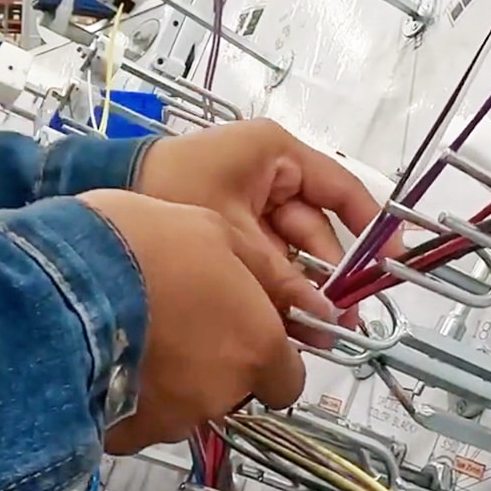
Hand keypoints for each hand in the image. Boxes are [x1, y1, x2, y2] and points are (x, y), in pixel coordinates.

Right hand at [78, 189, 322, 453]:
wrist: (55, 280)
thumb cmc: (138, 246)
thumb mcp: (217, 232)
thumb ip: (270, 279)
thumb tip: (312, 307)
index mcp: (258, 346)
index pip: (288, 381)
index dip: (269, 361)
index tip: (248, 337)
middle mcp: (224, 391)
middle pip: (235, 391)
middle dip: (216, 365)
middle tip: (182, 320)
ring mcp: (175, 418)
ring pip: (187, 407)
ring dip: (173, 381)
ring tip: (139, 334)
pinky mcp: (126, 436)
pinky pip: (139, 423)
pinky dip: (132, 401)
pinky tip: (113, 362)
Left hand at [133, 120, 398, 326]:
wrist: (100, 202)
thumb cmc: (170, 192)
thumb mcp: (238, 239)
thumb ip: (286, 282)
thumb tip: (327, 322)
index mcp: (275, 156)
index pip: (340, 189)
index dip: (371, 227)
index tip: (390, 263)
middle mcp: (266, 176)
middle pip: (314, 232)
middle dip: (328, 280)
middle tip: (341, 323)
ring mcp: (245, 203)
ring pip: (288, 252)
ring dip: (301, 292)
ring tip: (315, 333)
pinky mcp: (223, 227)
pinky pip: (261, 260)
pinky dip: (271, 289)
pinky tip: (283, 323)